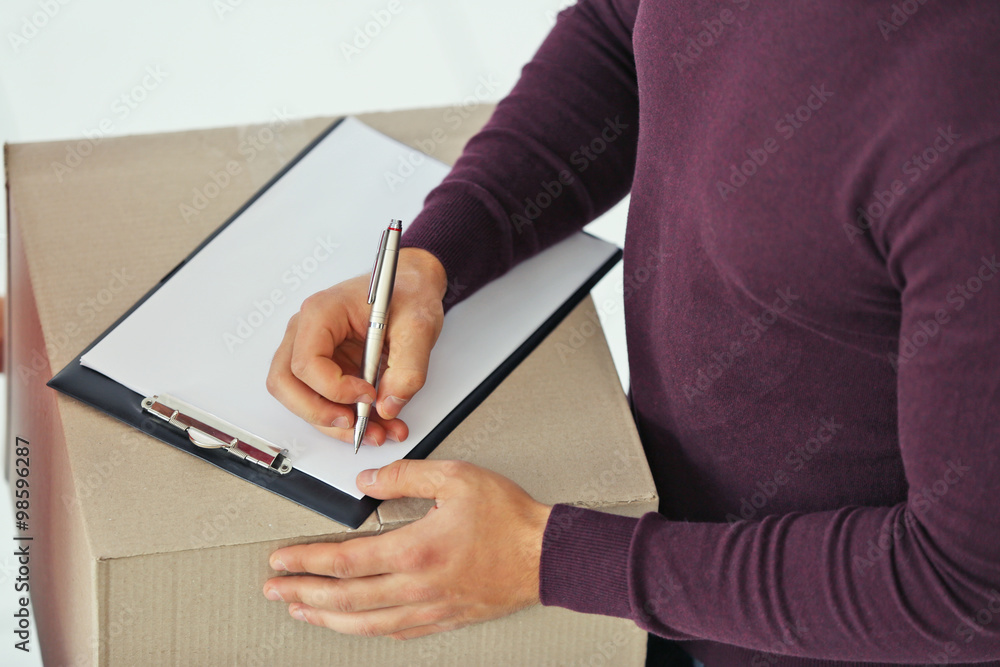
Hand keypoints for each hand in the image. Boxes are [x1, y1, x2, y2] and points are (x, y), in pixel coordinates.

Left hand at [263, 460, 552, 638]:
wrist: (545, 555)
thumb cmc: (508, 518)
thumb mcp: (456, 478)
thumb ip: (405, 476)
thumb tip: (367, 480)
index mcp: (415, 550)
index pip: (345, 561)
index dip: (307, 562)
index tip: (282, 561)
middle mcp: (417, 587)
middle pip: (346, 599)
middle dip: (303, 594)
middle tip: (276, 591)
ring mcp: (430, 609)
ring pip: (366, 623)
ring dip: (327, 619)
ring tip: (302, 613)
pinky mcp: (445, 619)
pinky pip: (397, 632)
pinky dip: (368, 630)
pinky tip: (357, 626)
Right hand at [266, 248, 447, 446]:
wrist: (412, 285)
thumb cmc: (408, 293)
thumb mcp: (418, 327)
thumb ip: (408, 369)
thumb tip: (388, 406)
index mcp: (322, 312)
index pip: (306, 363)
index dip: (335, 389)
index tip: (370, 394)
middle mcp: (307, 330)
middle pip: (286, 384)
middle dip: (319, 413)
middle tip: (355, 425)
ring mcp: (312, 349)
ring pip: (300, 398)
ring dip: (334, 423)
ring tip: (378, 432)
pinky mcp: (325, 366)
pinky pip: (323, 400)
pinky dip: (347, 418)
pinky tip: (379, 423)